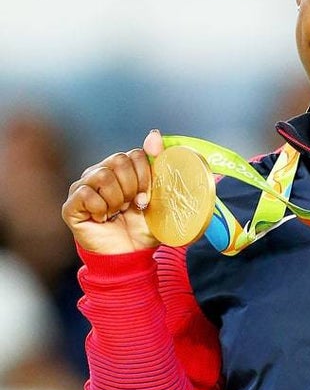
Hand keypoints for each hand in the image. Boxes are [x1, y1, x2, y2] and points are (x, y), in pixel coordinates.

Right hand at [62, 130, 163, 253]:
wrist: (131, 256)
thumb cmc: (144, 227)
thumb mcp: (159, 195)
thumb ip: (158, 164)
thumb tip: (154, 133)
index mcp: (121, 169)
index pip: (135, 154)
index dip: (146, 177)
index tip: (146, 198)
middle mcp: (99, 173)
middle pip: (119, 161)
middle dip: (132, 187)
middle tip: (131, 206)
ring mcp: (83, 188)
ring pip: (102, 175)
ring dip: (117, 199)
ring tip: (117, 213)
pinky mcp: (71, 205)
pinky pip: (87, 194)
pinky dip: (102, 209)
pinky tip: (104, 219)